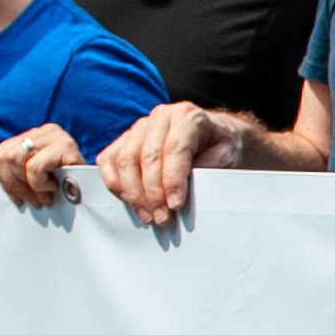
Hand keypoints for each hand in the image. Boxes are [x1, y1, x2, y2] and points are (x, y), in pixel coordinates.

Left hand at [0, 121, 87, 208]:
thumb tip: (1, 184)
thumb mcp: (37, 178)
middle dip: (15, 185)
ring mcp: (56, 136)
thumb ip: (18, 174)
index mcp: (34, 135)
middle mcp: (45, 131)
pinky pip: (35, 167)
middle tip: (32, 201)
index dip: (3, 180)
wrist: (99, 192)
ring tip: (44, 197)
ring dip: (29, 186)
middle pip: (5, 156)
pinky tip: (55, 188)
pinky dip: (40, 184)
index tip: (18, 199)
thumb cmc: (68, 188)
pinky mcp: (66, 147)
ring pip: (16, 159)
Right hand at [95, 100, 241, 228]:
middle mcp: (159, 117)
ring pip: (124, 160)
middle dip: (152, 193)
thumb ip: (208, 169)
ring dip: (133, 193)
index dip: (172, 180)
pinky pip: (108, 160)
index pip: (174, 149)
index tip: (174, 205)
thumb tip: (184, 190)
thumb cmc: (219, 147)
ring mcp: (139, 127)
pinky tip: (130, 202)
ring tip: (149, 216)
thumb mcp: (226, 156)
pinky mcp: (125, 140)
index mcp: (186, 116)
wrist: (212, 135)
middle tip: (162, 218)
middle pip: (146, 157)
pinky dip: (115, 183)